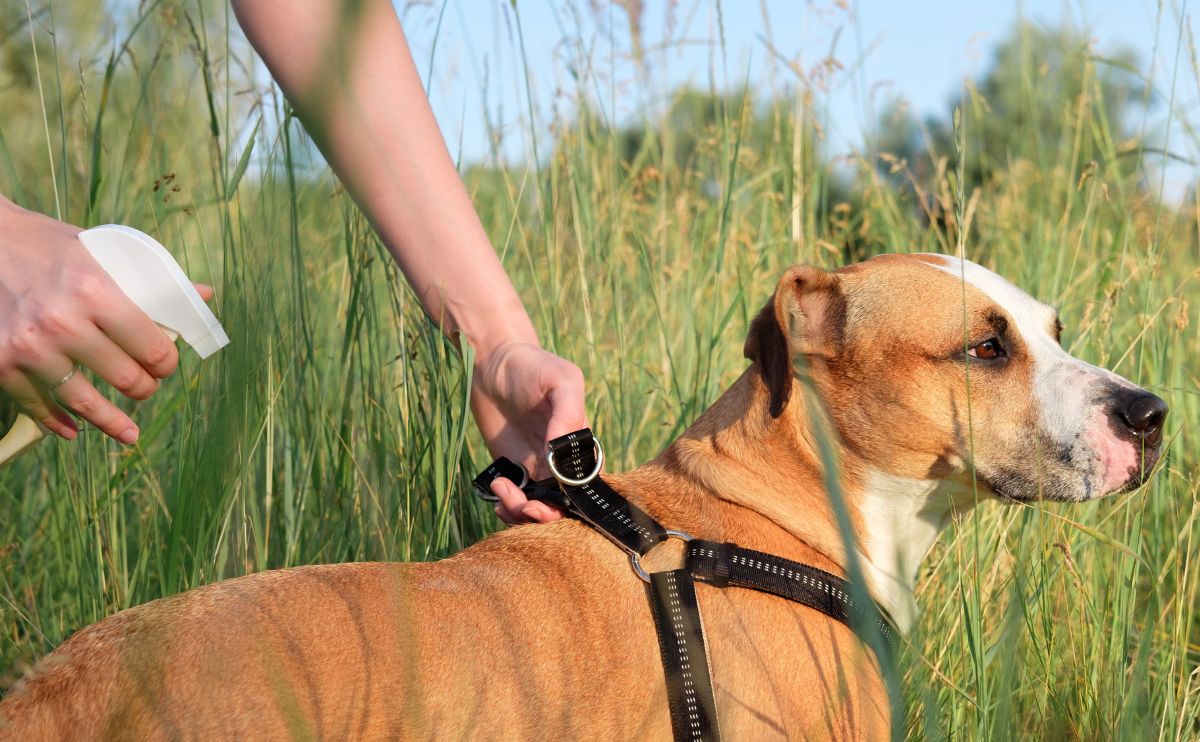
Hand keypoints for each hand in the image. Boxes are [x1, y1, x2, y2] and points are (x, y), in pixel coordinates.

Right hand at [0, 199, 210, 443]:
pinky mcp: (0, 362)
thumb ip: (150, 279)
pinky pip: (36, 404)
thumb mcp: (101, 252)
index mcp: (96, 290)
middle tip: (145, 388)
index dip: (166, 363)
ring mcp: (30, 346)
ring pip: (84, 401)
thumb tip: (203, 294)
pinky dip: (56, 422)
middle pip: (125, 377)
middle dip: (143, 388)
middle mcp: (63, 321)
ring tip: (128, 432)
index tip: (165, 366)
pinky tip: (72, 431)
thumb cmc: (47, 246)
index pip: (152, 347)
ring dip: (111, 420)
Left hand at [470, 340, 587, 524]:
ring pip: (537, 508)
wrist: (491, 361)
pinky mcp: (512, 468)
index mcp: (582, 445)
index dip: (573, 502)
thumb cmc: (533, 365)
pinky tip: (497, 491)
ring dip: (521, 511)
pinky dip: (506, 507)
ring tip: (502, 489)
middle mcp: (562, 462)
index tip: (550, 500)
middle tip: (525, 506)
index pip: (587, 486)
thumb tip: (560, 454)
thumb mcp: (561, 379)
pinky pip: (514, 500)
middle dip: (546, 515)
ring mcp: (537, 467)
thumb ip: (569, 413)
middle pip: (563, 506)